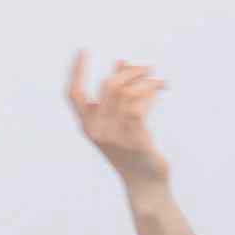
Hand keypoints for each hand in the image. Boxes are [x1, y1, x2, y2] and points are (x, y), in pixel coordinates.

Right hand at [65, 51, 170, 188]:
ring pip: (128, 92)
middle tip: (147, 67)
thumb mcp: (118, 123)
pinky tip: (160, 90)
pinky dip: (151, 92)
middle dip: (130, 70)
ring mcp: (114, 136)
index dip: (76, 71)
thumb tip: (122, 61)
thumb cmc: (132, 151)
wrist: (144, 184)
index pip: (73, 94)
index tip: (83, 50)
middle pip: (108, 85)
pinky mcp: (134, 139)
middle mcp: (97, 130)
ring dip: (146, 80)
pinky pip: (140, 105)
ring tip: (158, 80)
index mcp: (87, 126)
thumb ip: (117, 96)